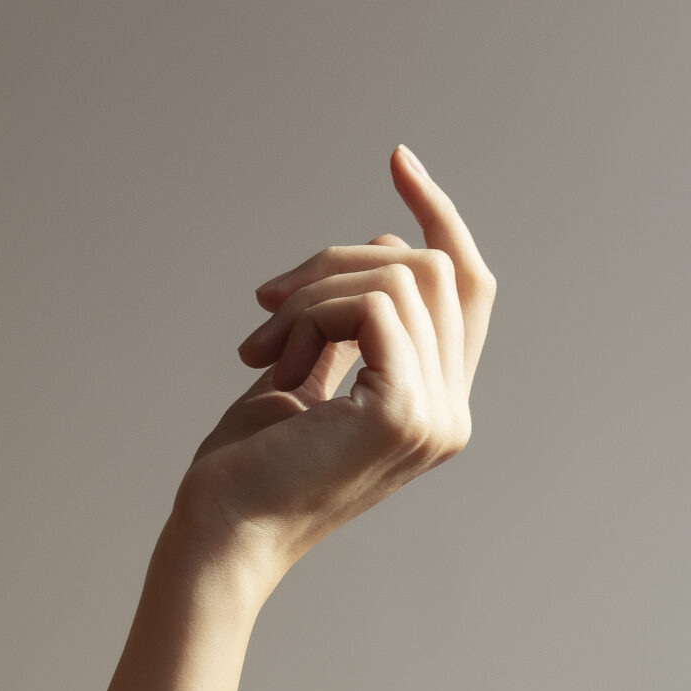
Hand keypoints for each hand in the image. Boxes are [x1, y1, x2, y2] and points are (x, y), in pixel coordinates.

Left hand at [174, 146, 496, 585]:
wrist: (220, 531)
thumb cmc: (249, 464)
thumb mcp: (311, 369)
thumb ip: (355, 319)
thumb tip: (383, 240)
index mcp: (439, 405)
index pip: (470, 288)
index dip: (442, 216)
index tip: (399, 159)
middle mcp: (452, 414)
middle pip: (435, 268)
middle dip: (341, 259)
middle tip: (269, 299)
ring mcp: (436, 417)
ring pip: (402, 277)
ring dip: (316, 290)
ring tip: (264, 340)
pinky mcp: (403, 412)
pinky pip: (373, 306)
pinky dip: (315, 312)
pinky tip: (274, 356)